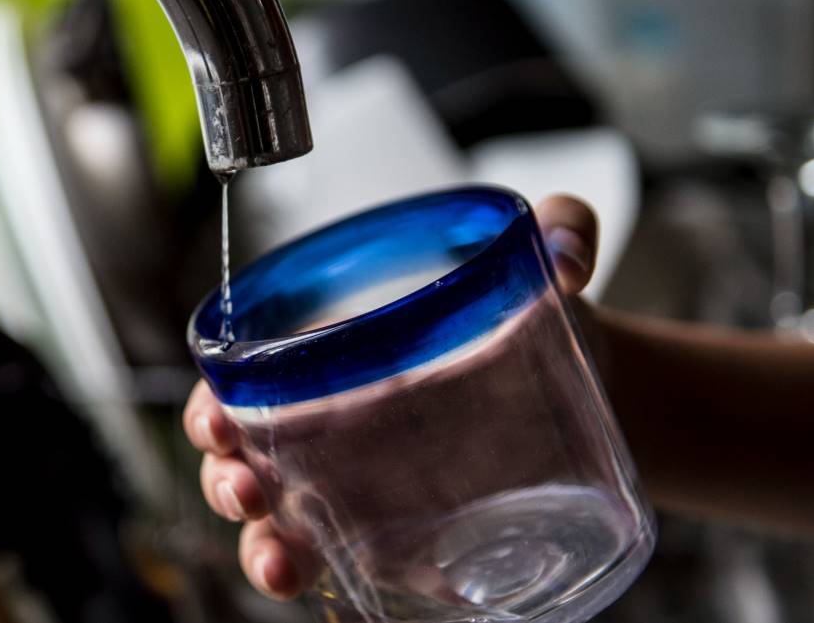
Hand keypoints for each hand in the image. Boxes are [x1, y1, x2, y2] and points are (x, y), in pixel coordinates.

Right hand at [183, 195, 599, 599]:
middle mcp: (339, 422)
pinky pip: (339, 561)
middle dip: (225, 477)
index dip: (216, 399)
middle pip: (248, 456)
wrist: (597, 392)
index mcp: (346, 352)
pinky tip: (315, 585)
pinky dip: (313, 577)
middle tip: (246, 487)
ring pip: (280, 520)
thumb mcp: (547, 262)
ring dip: (259, 545)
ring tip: (279, 562)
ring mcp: (364, 485)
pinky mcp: (399, 535)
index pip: (252, 375)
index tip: (218, 416)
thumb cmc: (545, 320)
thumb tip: (571, 252)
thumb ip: (563, 228)